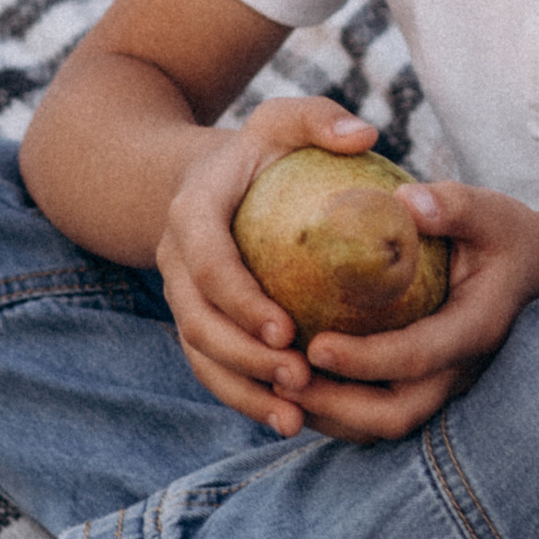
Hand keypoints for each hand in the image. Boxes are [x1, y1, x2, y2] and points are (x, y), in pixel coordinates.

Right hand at [154, 95, 398, 437]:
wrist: (204, 179)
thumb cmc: (261, 151)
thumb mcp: (285, 121)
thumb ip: (319, 119)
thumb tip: (363, 136)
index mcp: (193, 211)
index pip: (207, 261)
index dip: (240, 300)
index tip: (287, 329)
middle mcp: (175, 259)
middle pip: (198, 321)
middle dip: (245, 357)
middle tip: (301, 378)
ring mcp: (181, 296)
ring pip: (200, 354)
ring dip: (243, 389)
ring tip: (295, 416)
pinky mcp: (196, 323)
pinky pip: (211, 369)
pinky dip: (244, 397)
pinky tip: (291, 420)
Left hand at [284, 180, 538, 439]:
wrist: (535, 270)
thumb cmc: (505, 235)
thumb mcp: (491, 211)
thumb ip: (454, 205)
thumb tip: (407, 202)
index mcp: (474, 329)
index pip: (416, 357)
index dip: (365, 359)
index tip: (315, 346)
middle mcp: (458, 370)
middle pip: (396, 413)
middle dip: (336, 406)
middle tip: (281, 380)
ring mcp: (441, 384)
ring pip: (381, 423)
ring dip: (329, 414)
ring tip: (275, 387)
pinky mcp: (423, 385)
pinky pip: (375, 413)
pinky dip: (335, 409)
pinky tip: (291, 385)